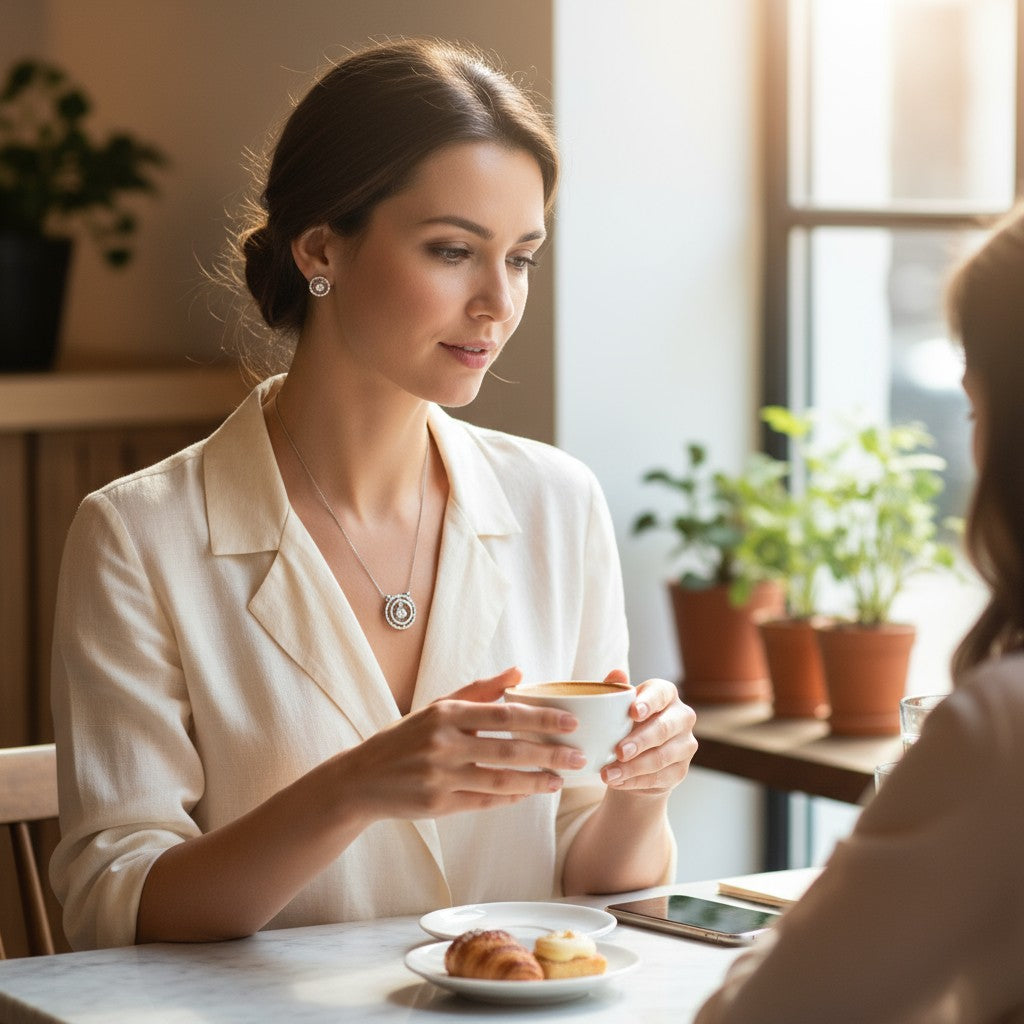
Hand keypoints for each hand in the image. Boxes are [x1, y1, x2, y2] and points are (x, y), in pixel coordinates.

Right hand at [334, 667, 584, 822]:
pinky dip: (511, 798)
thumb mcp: (436, 707)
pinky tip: (530, 793)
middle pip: (509, 750)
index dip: (541, 719)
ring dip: (536, 781)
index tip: (571, 722)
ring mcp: (440, 776)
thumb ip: (479, 691)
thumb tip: (518, 672)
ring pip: (501, 781)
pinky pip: (485, 802)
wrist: (362, 779)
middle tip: (579, 755)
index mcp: (446, 714)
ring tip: (561, 780)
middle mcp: (443, 744)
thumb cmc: (405, 738)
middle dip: (550, 753)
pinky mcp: (438, 805)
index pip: (504, 714)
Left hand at [600, 671, 696, 794]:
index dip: (648, 702)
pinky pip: (659, 777)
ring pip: (662, 757)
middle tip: (618, 751)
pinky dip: (636, 781)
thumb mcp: (617, 706)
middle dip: (640, 741)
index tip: (632, 712)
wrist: (634, 757)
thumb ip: (615, 690)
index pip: (661, 694)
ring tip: (608, 773)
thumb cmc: (624, 722)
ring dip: (633, 767)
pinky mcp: (681, 769)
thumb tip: (615, 674)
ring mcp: (685, 744)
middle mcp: (682, 716)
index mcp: (666, 694)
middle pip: (663, 728)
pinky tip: (618, 782)